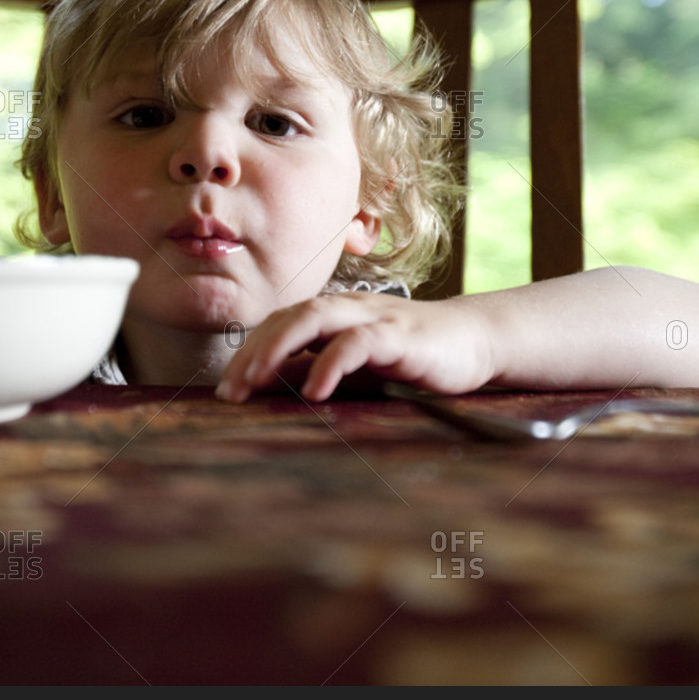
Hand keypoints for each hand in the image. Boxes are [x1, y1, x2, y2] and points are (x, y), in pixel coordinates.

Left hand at [215, 292, 496, 402]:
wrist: (473, 340)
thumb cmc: (409, 355)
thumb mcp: (353, 365)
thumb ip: (314, 367)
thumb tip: (264, 386)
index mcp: (332, 314)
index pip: (278, 325)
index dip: (247, 353)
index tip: (225, 391)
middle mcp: (346, 308)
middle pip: (287, 318)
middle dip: (252, 352)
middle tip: (230, 391)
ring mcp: (372, 317)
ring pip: (314, 318)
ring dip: (279, 349)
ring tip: (256, 381)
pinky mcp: (399, 335)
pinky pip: (358, 343)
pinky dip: (331, 364)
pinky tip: (315, 390)